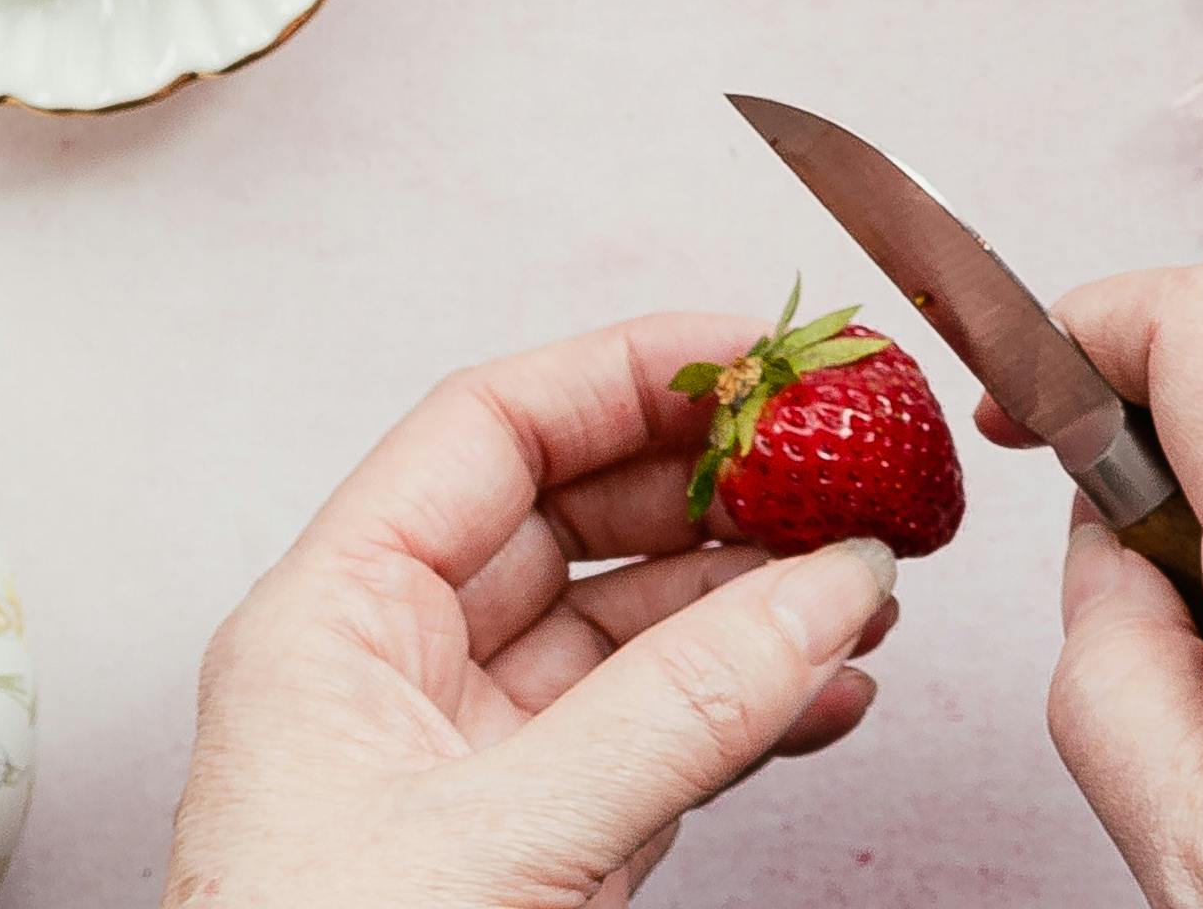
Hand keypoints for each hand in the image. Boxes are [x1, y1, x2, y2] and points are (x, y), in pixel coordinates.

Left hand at [163, 313, 905, 908]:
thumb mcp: (501, 845)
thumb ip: (679, 710)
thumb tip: (832, 585)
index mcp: (329, 630)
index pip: (487, 430)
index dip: (631, 372)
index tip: (769, 355)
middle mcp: (396, 676)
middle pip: (577, 515)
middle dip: (725, 488)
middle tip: (852, 466)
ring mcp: (468, 764)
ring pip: (634, 627)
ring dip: (762, 599)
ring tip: (872, 583)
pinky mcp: (534, 846)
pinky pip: (662, 734)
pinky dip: (757, 706)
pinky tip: (835, 693)